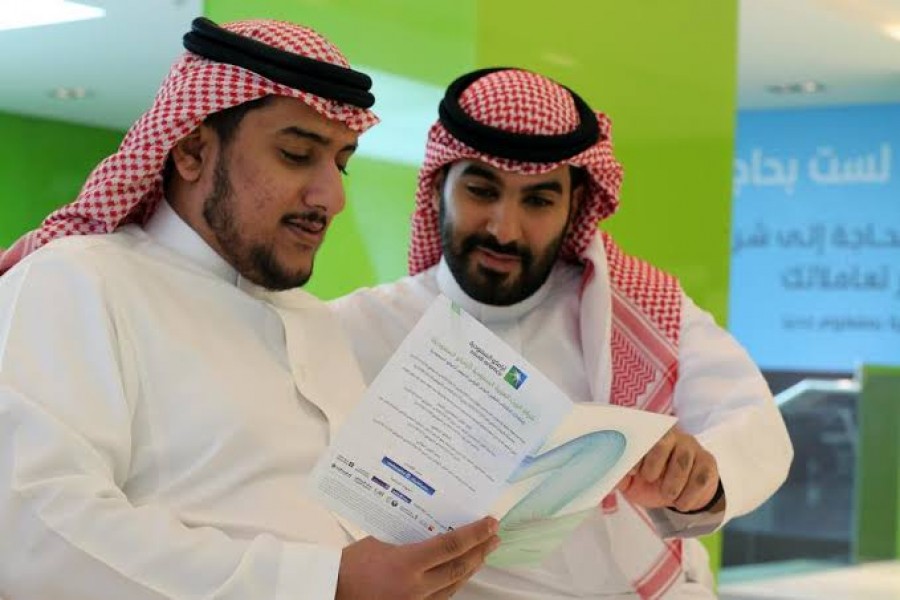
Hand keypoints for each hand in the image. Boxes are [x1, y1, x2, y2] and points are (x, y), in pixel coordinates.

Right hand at [336, 517, 499, 599]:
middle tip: (495, 536)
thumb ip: (407, 536)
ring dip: (471, 567)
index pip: (451, 546)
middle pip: (459, 568)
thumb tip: (429, 526)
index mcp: (407, 564)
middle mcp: (416, 587)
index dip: (475, 534)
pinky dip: (454, 582)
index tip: (491, 522)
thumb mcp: (379, 540)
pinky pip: (441, 597)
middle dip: (481, 551)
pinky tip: (460, 573)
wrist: (330, 592)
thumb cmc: (348, 565)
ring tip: (483, 552)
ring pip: (454, 585)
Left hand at [617, 427, 722, 513]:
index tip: (632, 472)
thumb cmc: (649, 481)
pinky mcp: (707, 462)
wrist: (678, 495)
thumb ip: (618, 474)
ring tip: (668, 497)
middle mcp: (671, 436)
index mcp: (647, 437)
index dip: (636, 453)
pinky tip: (682, 503)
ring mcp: (691, 447)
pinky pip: (700, 475)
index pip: (641, 436)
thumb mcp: (630, 480)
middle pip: (664, 441)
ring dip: (674, 483)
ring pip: (683, 459)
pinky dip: (690, 494)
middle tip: (650, 481)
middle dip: (655, 464)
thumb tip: (602, 472)